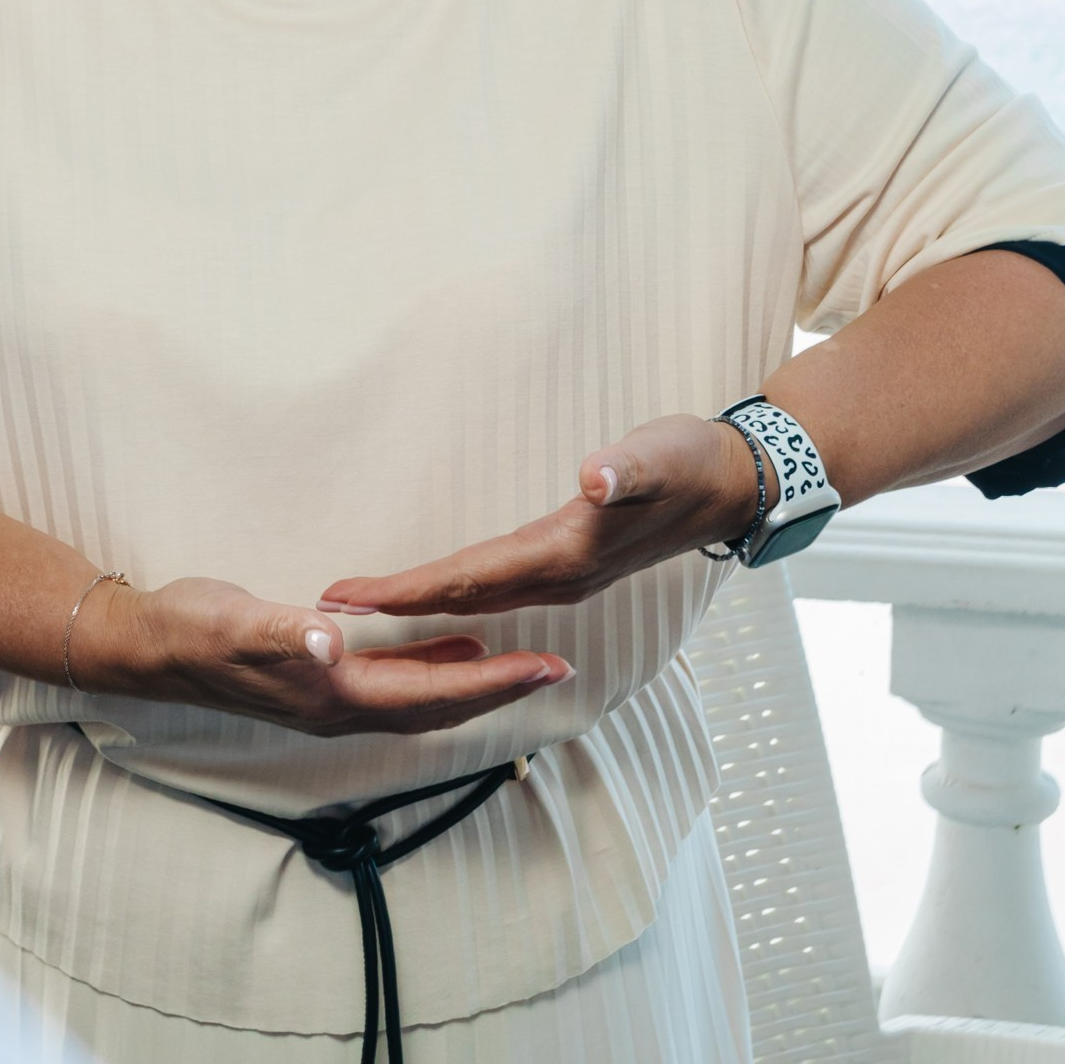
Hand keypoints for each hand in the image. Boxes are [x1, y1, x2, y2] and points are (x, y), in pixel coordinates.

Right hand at [70, 573, 573, 738]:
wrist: (149, 646)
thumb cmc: (193, 629)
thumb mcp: (236, 621)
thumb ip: (285, 633)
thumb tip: (332, 641)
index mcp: (334, 695)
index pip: (433, 694)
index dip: (494, 682)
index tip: (547, 666)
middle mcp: (341, 709)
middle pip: (441, 707)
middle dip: (501, 690)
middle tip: (558, 667)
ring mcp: (331, 702)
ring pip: (422, 701)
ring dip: (473, 685)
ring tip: (522, 663)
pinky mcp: (322, 685)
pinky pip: (397, 686)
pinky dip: (434, 671)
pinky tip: (451, 648)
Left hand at [317, 415, 764, 621]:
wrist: (734, 485)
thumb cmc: (692, 463)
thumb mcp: (662, 454)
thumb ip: (628, 469)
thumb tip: (596, 477)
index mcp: (567, 553)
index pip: (470, 578)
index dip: (408, 589)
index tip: (353, 597)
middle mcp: (560, 576)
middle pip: (462, 599)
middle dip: (396, 607)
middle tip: (330, 609)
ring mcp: (566, 577)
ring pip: (477, 600)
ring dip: (421, 605)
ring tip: (367, 606)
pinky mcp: (570, 566)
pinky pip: (497, 591)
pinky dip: (456, 597)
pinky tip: (435, 599)